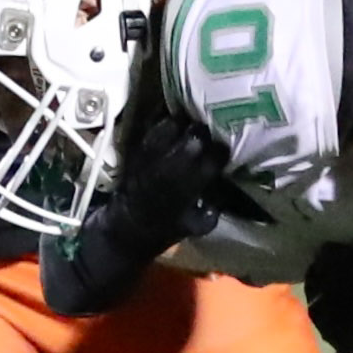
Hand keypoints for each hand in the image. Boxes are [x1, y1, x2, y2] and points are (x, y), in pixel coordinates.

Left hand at [106, 113, 227, 251]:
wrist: (129, 226)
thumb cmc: (166, 228)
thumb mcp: (200, 225)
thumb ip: (215, 205)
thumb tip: (224, 189)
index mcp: (194, 181)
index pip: (217, 155)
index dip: (222, 150)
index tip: (223, 151)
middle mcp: (176, 162)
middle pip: (197, 134)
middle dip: (206, 132)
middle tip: (209, 134)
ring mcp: (156, 152)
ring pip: (176, 124)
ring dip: (186, 125)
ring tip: (190, 128)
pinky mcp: (140, 147)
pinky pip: (156, 127)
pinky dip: (166, 125)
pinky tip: (172, 128)